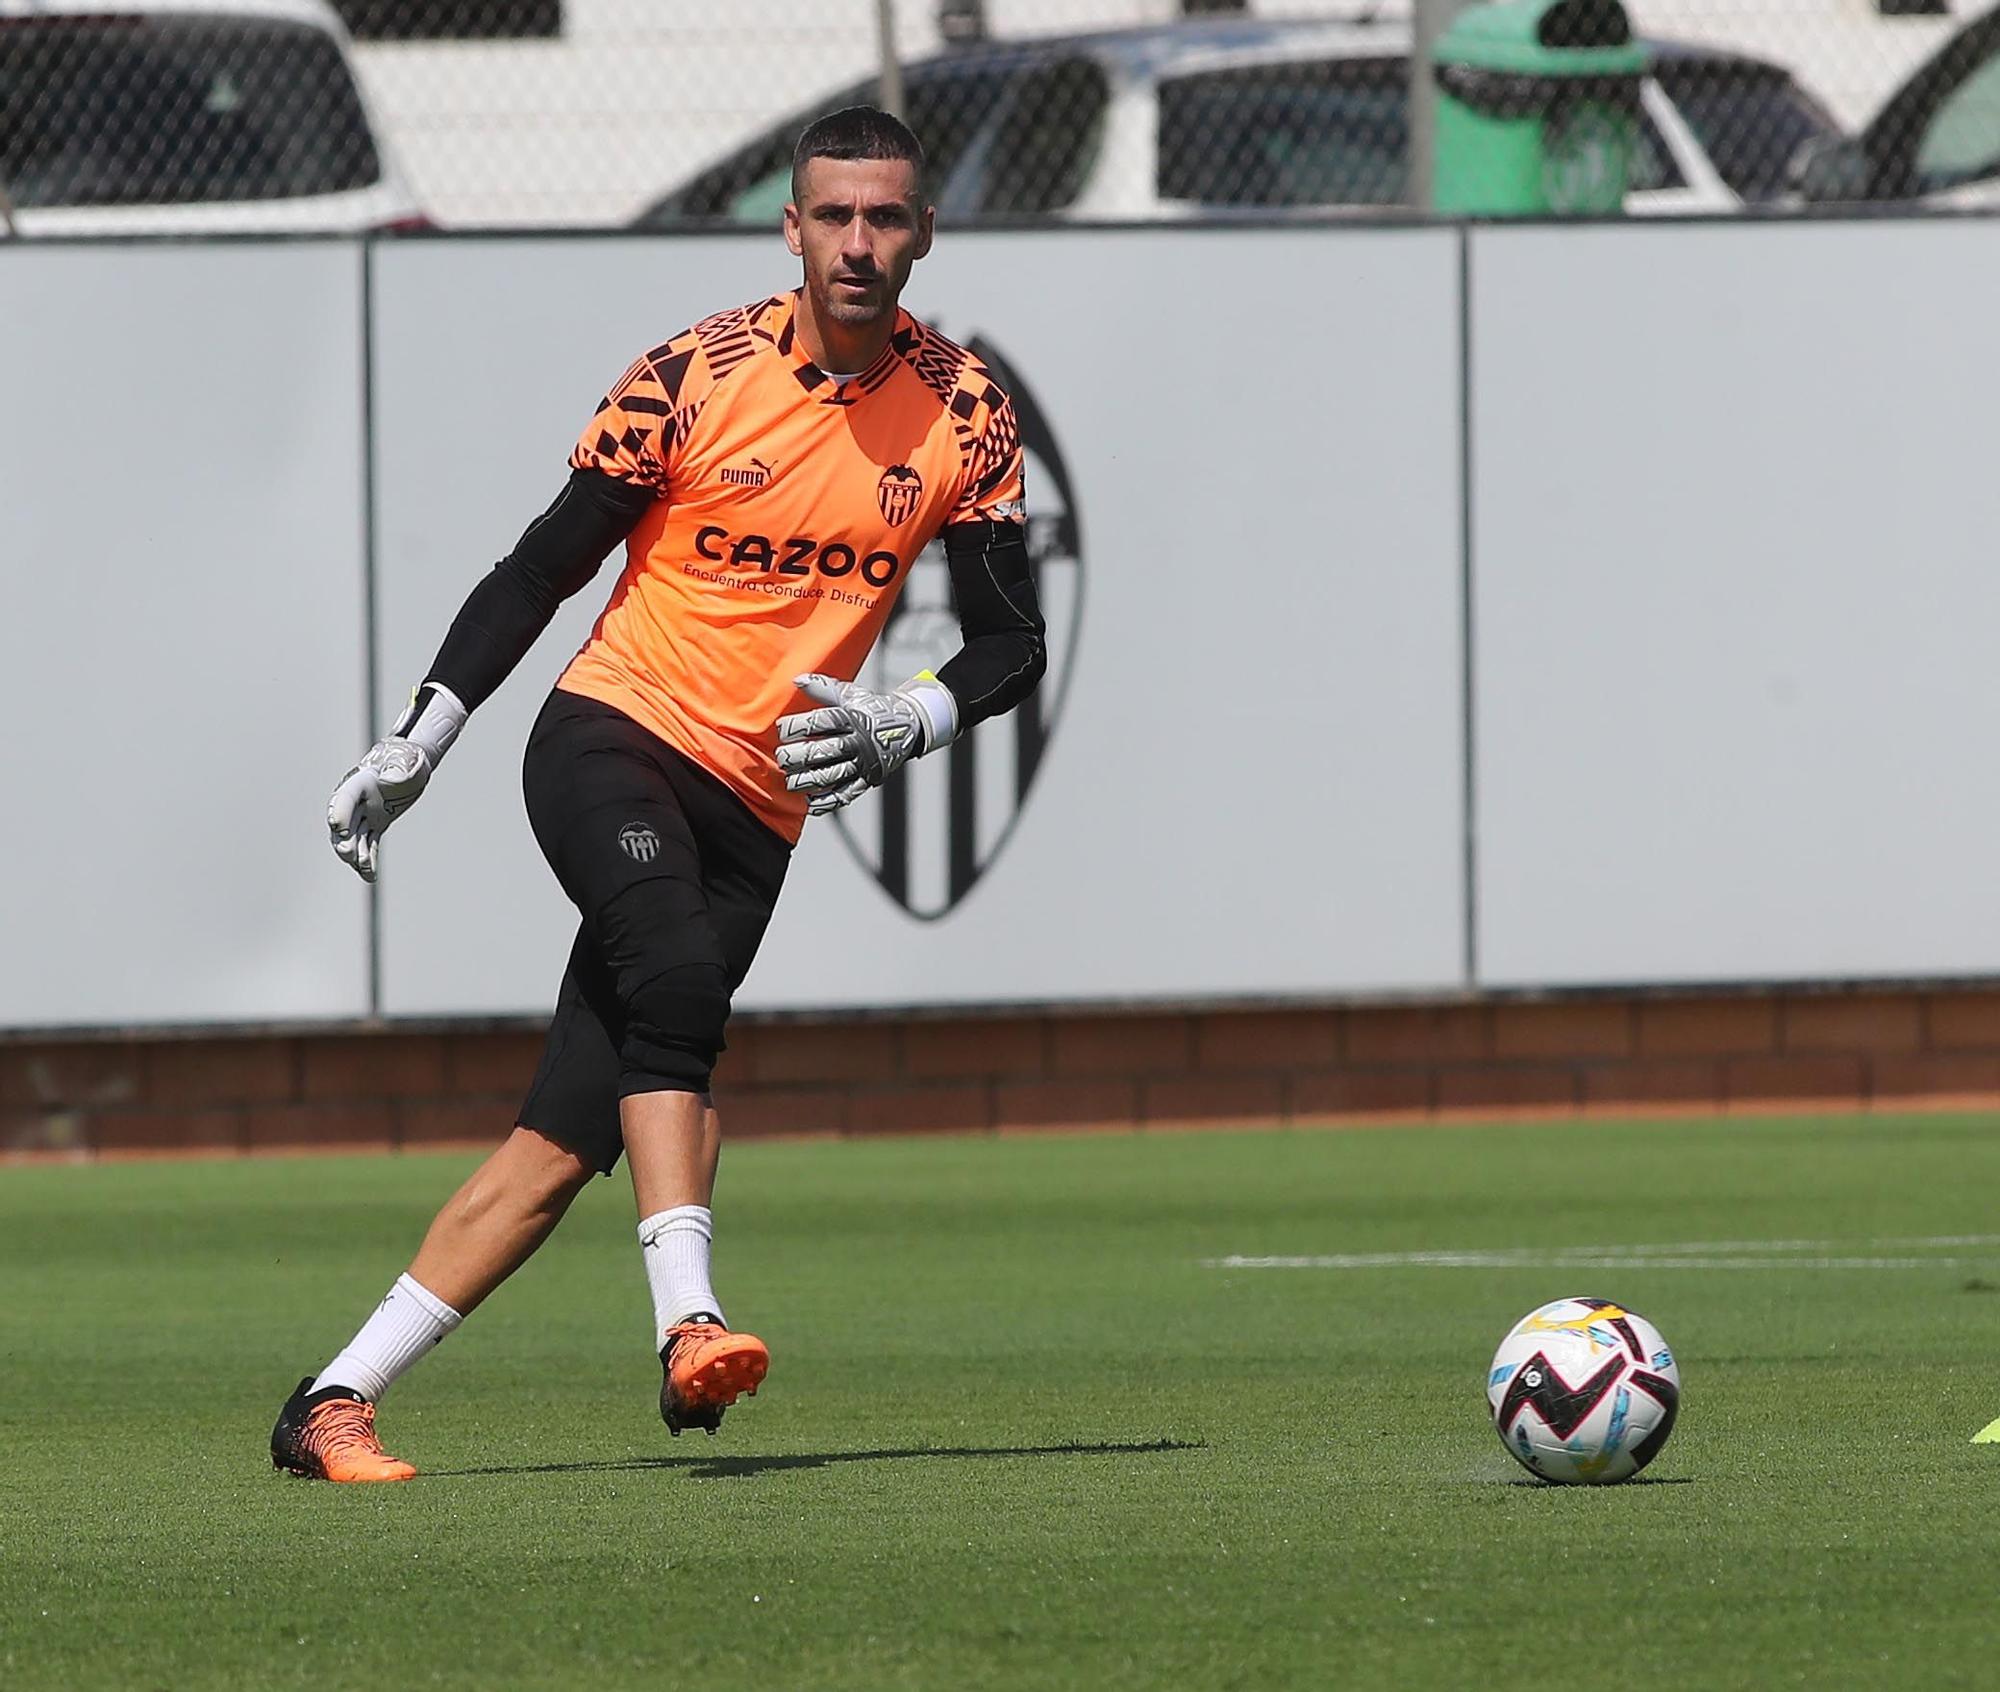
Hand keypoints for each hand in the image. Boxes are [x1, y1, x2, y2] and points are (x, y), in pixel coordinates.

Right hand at [327, 683, 466, 881]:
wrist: (411, 765)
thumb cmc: (407, 759)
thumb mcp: (405, 761)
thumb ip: (397, 770)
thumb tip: (391, 780)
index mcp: (360, 781)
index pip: (345, 798)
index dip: (340, 813)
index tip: (338, 828)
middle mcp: (357, 800)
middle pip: (344, 823)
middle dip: (344, 840)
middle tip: (348, 854)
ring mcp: (364, 814)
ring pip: (354, 838)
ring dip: (357, 854)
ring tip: (365, 867)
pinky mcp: (374, 824)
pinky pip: (369, 845)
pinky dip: (369, 861)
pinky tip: (370, 876)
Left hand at [775, 672, 957, 816]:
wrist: (907, 726)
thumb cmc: (871, 709)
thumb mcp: (850, 695)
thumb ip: (823, 688)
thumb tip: (797, 679)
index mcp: (852, 718)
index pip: (822, 721)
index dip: (799, 726)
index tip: (782, 729)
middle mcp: (858, 741)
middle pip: (825, 750)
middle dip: (800, 756)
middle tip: (782, 758)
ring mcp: (863, 762)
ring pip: (833, 774)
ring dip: (809, 780)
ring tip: (791, 782)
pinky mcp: (867, 779)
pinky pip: (846, 794)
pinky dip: (827, 802)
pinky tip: (810, 803)